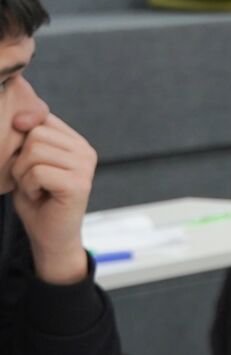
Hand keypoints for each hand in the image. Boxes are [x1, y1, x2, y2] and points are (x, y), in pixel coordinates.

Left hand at [10, 113, 94, 284]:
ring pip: (34, 151)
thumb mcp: (30, 160)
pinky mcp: (78, 184)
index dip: (22, 139)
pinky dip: (29, 187)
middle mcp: (85, 151)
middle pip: (35, 133)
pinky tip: (40, 196)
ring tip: (36, 188)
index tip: (28, 164)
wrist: (50, 235)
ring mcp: (85, 167)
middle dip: (21, 159)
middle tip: (32, 180)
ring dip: (23, 174)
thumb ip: (29, 137)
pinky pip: (38, 172)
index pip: (40, 119)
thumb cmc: (38, 198)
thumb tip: (21, 120)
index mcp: (76, 142)